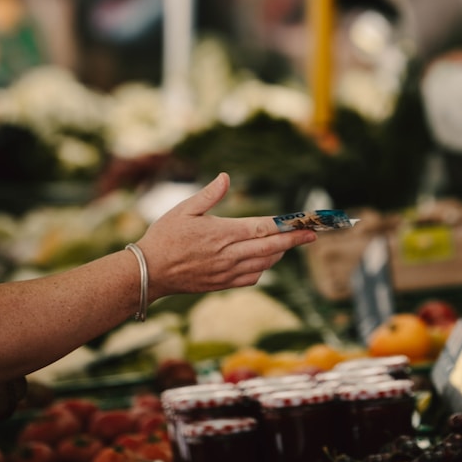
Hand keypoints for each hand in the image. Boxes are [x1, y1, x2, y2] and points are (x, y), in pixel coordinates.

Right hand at [138, 172, 315, 299]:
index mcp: (223, 233)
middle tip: (312, 236)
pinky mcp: (221, 284)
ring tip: (289, 245)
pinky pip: (250, 279)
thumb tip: (226, 177)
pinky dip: (262, 270)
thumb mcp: (183, 209)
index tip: (303, 224)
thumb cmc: (164, 237)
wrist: (149, 272)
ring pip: (264, 264)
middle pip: (270, 248)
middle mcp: (229, 255)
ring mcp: (227, 272)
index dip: (286, 226)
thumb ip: (209, 194)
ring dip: (279, 254)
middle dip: (294, 241)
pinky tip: (264, 262)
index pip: (263, 229)